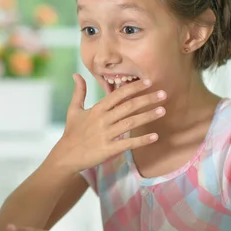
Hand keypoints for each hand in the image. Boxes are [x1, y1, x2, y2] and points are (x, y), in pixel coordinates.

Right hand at [51, 74, 166, 172]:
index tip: (148, 82)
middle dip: (147, 99)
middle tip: (163, 94)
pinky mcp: (109, 149)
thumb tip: (76, 75)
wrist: (67, 155)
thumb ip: (79, 92)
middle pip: (128, 106)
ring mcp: (106, 135)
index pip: (118, 94)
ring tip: (162, 110)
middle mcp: (103, 120)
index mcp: (97, 109)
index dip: (133, 87)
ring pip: (131, 123)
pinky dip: (142, 140)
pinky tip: (155, 136)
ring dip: (148, 116)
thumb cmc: (72, 132)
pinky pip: (128, 143)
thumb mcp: (73, 110)